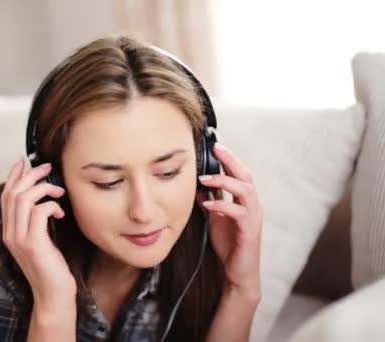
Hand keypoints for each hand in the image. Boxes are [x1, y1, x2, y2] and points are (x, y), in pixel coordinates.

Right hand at [0, 158, 76, 309]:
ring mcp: (19, 239)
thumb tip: (42, 199)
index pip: (6, 196)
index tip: (24, 162)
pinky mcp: (33, 243)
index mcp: (9, 231)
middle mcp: (10, 233)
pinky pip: (39, 211)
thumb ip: (35, 222)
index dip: (14, 176)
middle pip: (13, 193)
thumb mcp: (40, 241)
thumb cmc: (51, 268)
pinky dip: (51, 205)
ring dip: (44, 188)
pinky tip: (60, 212)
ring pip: (23, 198)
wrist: (52, 296)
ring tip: (58, 191)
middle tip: (47, 168)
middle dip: (30, 175)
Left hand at [196, 142, 261, 300]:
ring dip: (225, 181)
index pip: (239, 173)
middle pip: (246, 175)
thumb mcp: (215, 219)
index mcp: (244, 201)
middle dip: (231, 160)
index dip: (228, 158)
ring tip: (205, 177)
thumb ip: (210, 202)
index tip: (215, 145)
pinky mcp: (249, 231)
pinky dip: (223, 205)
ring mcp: (253, 217)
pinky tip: (209, 203)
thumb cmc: (230, 245)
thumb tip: (198, 188)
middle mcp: (252, 205)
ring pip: (246, 190)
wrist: (237, 272)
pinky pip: (238, 213)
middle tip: (216, 148)